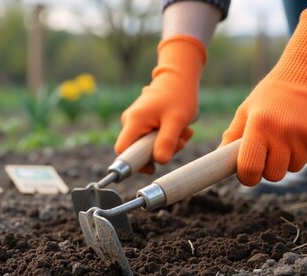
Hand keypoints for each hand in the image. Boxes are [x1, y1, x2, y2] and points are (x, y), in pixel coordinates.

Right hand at [114, 35, 205, 173]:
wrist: (180, 77)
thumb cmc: (179, 95)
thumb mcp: (177, 120)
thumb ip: (167, 142)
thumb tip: (160, 161)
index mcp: (134, 121)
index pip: (122, 151)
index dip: (135, 164)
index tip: (153, 168)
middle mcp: (130, 122)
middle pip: (138, 152)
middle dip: (160, 151)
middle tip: (180, 141)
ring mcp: (136, 122)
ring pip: (149, 147)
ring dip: (168, 144)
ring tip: (183, 130)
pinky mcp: (144, 123)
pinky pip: (153, 139)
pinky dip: (168, 137)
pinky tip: (179, 127)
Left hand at [220, 9, 306, 185]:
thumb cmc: (273, 92)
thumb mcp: (248, 109)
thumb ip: (233, 135)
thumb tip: (219, 159)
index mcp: (260, 126)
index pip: (250, 169)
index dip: (247, 176)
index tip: (248, 172)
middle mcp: (284, 133)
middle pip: (274, 175)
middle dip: (270, 167)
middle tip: (271, 149)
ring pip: (295, 167)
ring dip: (291, 157)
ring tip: (290, 133)